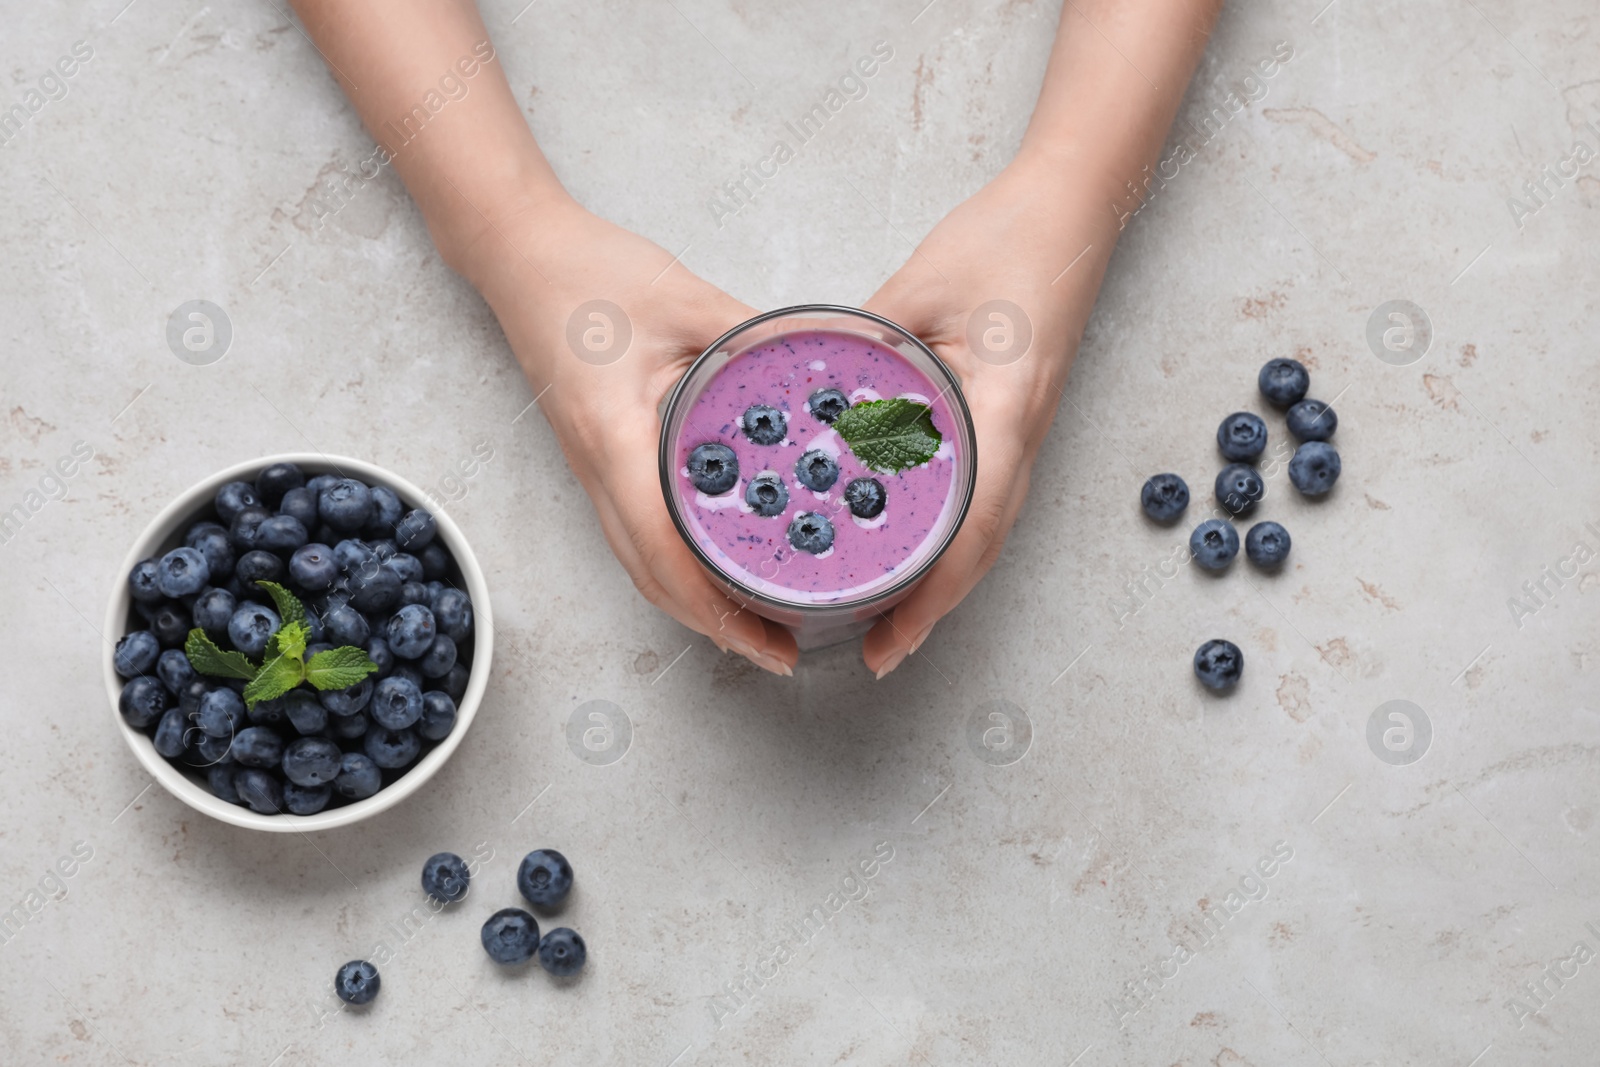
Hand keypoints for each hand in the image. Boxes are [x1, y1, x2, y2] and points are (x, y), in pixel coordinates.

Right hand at [461, 195, 799, 675]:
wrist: (521, 256)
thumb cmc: (591, 274)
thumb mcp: (688, 298)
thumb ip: (754, 340)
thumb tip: (825, 374)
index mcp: (616, 437)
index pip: (662, 547)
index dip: (713, 604)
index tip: (764, 636)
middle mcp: (597, 469)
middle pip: (649, 577)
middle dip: (713, 626)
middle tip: (779, 652)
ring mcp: (591, 471)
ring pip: (638, 564)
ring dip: (694, 606)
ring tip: (756, 630)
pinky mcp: (599, 461)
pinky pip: (635, 535)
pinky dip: (676, 571)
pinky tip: (718, 572)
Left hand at [860, 156, 1114, 676]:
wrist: (1073, 211)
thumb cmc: (1005, 240)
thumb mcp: (918, 289)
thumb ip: (866, 348)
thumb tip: (812, 403)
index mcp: (1005, 407)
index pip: (975, 522)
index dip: (933, 591)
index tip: (890, 636)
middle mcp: (1026, 434)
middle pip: (986, 547)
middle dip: (935, 609)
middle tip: (879, 653)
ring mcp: (1027, 432)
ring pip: (990, 531)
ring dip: (946, 583)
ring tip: (893, 622)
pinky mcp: (1017, 421)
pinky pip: (988, 498)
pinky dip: (955, 539)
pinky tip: (918, 550)